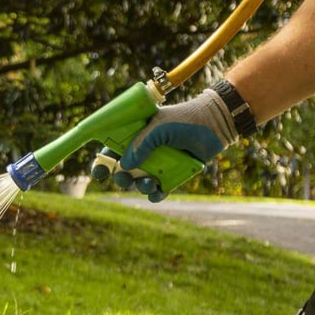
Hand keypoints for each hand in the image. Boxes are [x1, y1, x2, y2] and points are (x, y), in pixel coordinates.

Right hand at [91, 88, 236, 200]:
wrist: (214, 125)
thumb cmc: (185, 120)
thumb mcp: (159, 127)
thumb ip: (141, 144)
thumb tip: (124, 166)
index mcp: (136, 135)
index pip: (112, 149)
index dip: (103, 162)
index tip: (99, 171)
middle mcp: (145, 151)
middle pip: (123, 170)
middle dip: (120, 178)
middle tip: (124, 178)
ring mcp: (158, 164)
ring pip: (139, 182)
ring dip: (139, 186)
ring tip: (150, 182)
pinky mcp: (172, 176)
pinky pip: (158, 190)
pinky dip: (155, 194)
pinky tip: (157, 191)